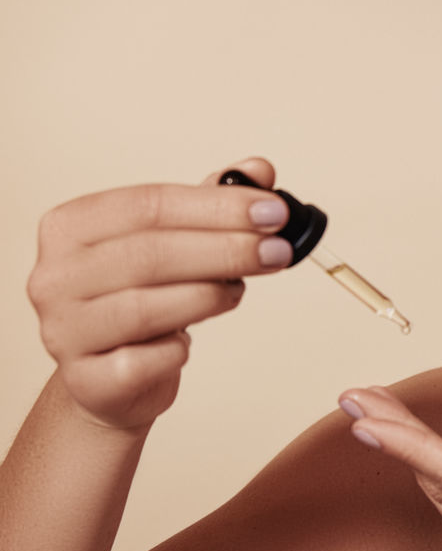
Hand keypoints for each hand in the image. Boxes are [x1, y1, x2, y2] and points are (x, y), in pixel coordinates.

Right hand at [26, 157, 291, 429]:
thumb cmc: (145, 297)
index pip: (149, 205)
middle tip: (278, 251)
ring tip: (238, 291)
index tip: (274, 211)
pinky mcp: (85, 380)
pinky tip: (188, 341)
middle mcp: (54, 276)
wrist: (114, 378)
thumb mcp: (176, 242)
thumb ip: (213, 203)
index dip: (217, 207)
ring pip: (144, 307)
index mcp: (70, 226)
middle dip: (226, 249)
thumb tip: (259, 169)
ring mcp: (63, 330)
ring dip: (208, 296)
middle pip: (149, 253)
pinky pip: (142, 361)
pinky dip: (177, 350)